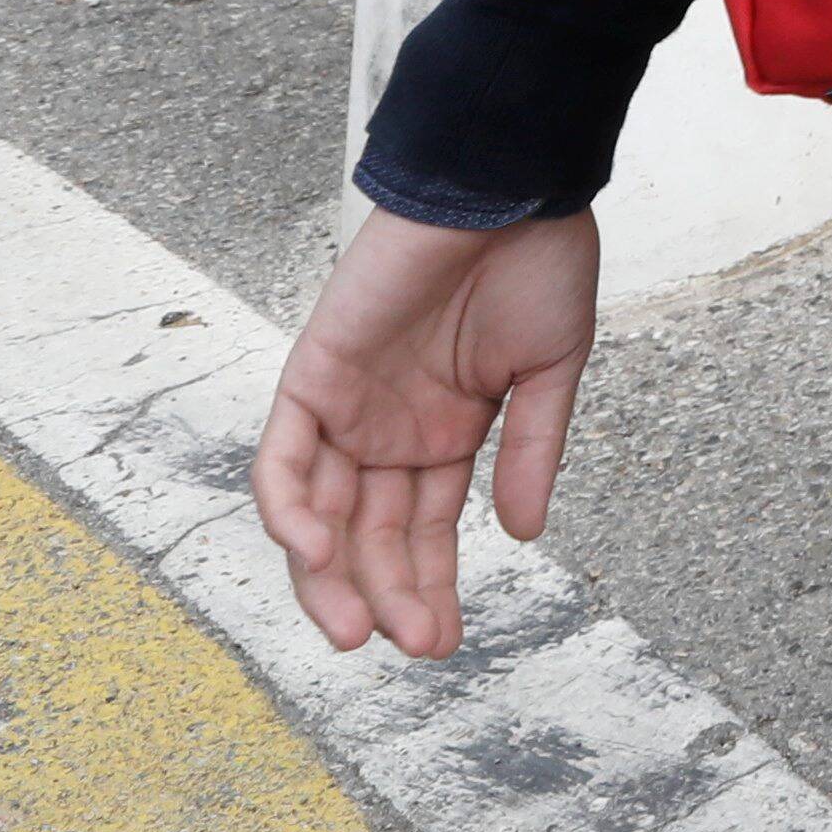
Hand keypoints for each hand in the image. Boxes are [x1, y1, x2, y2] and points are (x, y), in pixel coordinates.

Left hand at [254, 204, 600, 658]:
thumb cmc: (538, 262)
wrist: (508, 187)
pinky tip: (317, 552)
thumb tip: (521, 535)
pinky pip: (283, 458)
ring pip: (320, 512)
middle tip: (414, 644)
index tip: (445, 639)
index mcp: (445, 430)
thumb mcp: (548, 373)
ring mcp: (347, 405)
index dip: (429, 585)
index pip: (423, 529)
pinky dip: (291, 508)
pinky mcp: (313, 374)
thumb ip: (529, 453)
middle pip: (369, 534)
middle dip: (385, 595)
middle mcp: (388, 427)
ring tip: (356, 628)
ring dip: (330, 575)